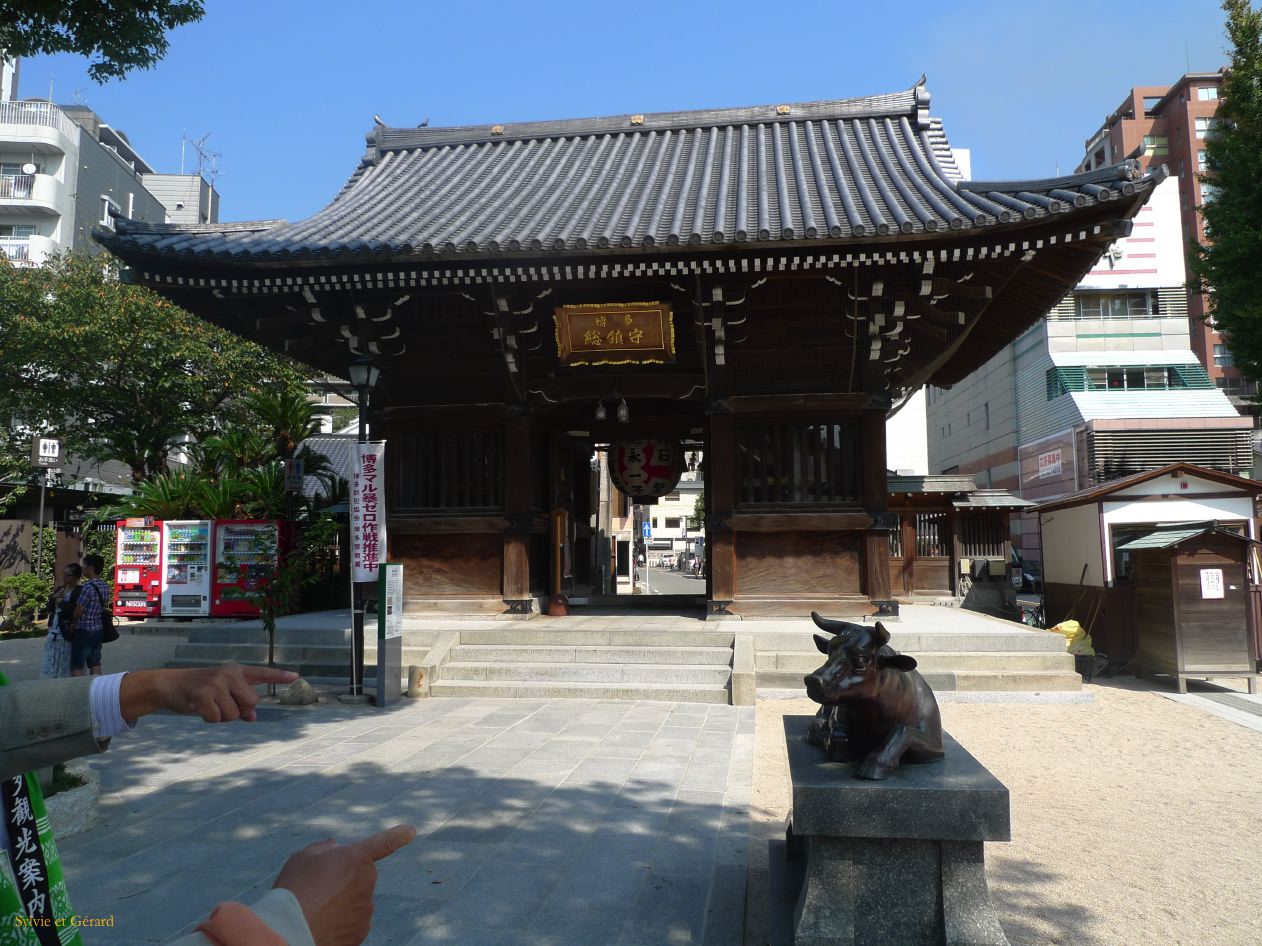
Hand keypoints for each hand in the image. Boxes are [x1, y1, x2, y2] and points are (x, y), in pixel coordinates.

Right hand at [119, 664, 299, 723]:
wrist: (169, 685)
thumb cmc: (199, 689)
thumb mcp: (221, 692)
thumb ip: (239, 701)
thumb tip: (252, 717)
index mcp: (236, 671)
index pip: (262, 674)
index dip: (279, 677)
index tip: (296, 677)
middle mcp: (229, 674)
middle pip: (251, 702)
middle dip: (239, 710)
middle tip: (221, 704)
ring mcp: (216, 684)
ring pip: (234, 714)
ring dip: (222, 717)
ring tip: (209, 706)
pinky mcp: (203, 695)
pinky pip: (217, 719)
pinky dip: (209, 720)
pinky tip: (200, 709)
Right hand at [273, 825, 416, 945]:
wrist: (290, 931)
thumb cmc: (294, 890)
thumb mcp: (304, 858)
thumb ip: (324, 849)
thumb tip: (336, 849)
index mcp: (357, 858)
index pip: (384, 842)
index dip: (398, 835)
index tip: (411, 831)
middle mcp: (368, 882)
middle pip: (359, 877)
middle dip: (344, 879)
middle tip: (317, 888)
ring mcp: (366, 909)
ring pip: (355, 900)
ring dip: (341, 902)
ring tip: (315, 908)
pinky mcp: (361, 931)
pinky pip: (352, 922)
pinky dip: (340, 922)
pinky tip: (322, 923)